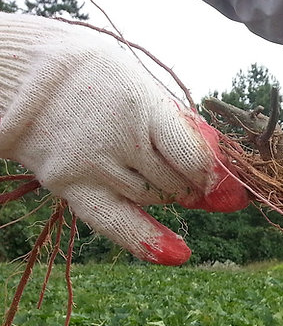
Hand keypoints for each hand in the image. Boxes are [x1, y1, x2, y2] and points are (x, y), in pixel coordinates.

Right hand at [0, 13, 247, 264]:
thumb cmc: (95, 78)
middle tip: (186, 174)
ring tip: (158, 177)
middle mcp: (114, 137)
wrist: (17, 70)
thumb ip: (176, 126)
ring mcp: (89, 164)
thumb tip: (219, 172)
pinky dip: (147, 240)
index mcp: (139, 104)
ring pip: (150, 199)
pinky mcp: (67, 184)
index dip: (211, 173)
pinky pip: (114, 222)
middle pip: (174, 182)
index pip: (192, 156)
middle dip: (188, 184)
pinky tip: (177, 254)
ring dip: (165, 196)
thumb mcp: (138, 85)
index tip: (219, 178)